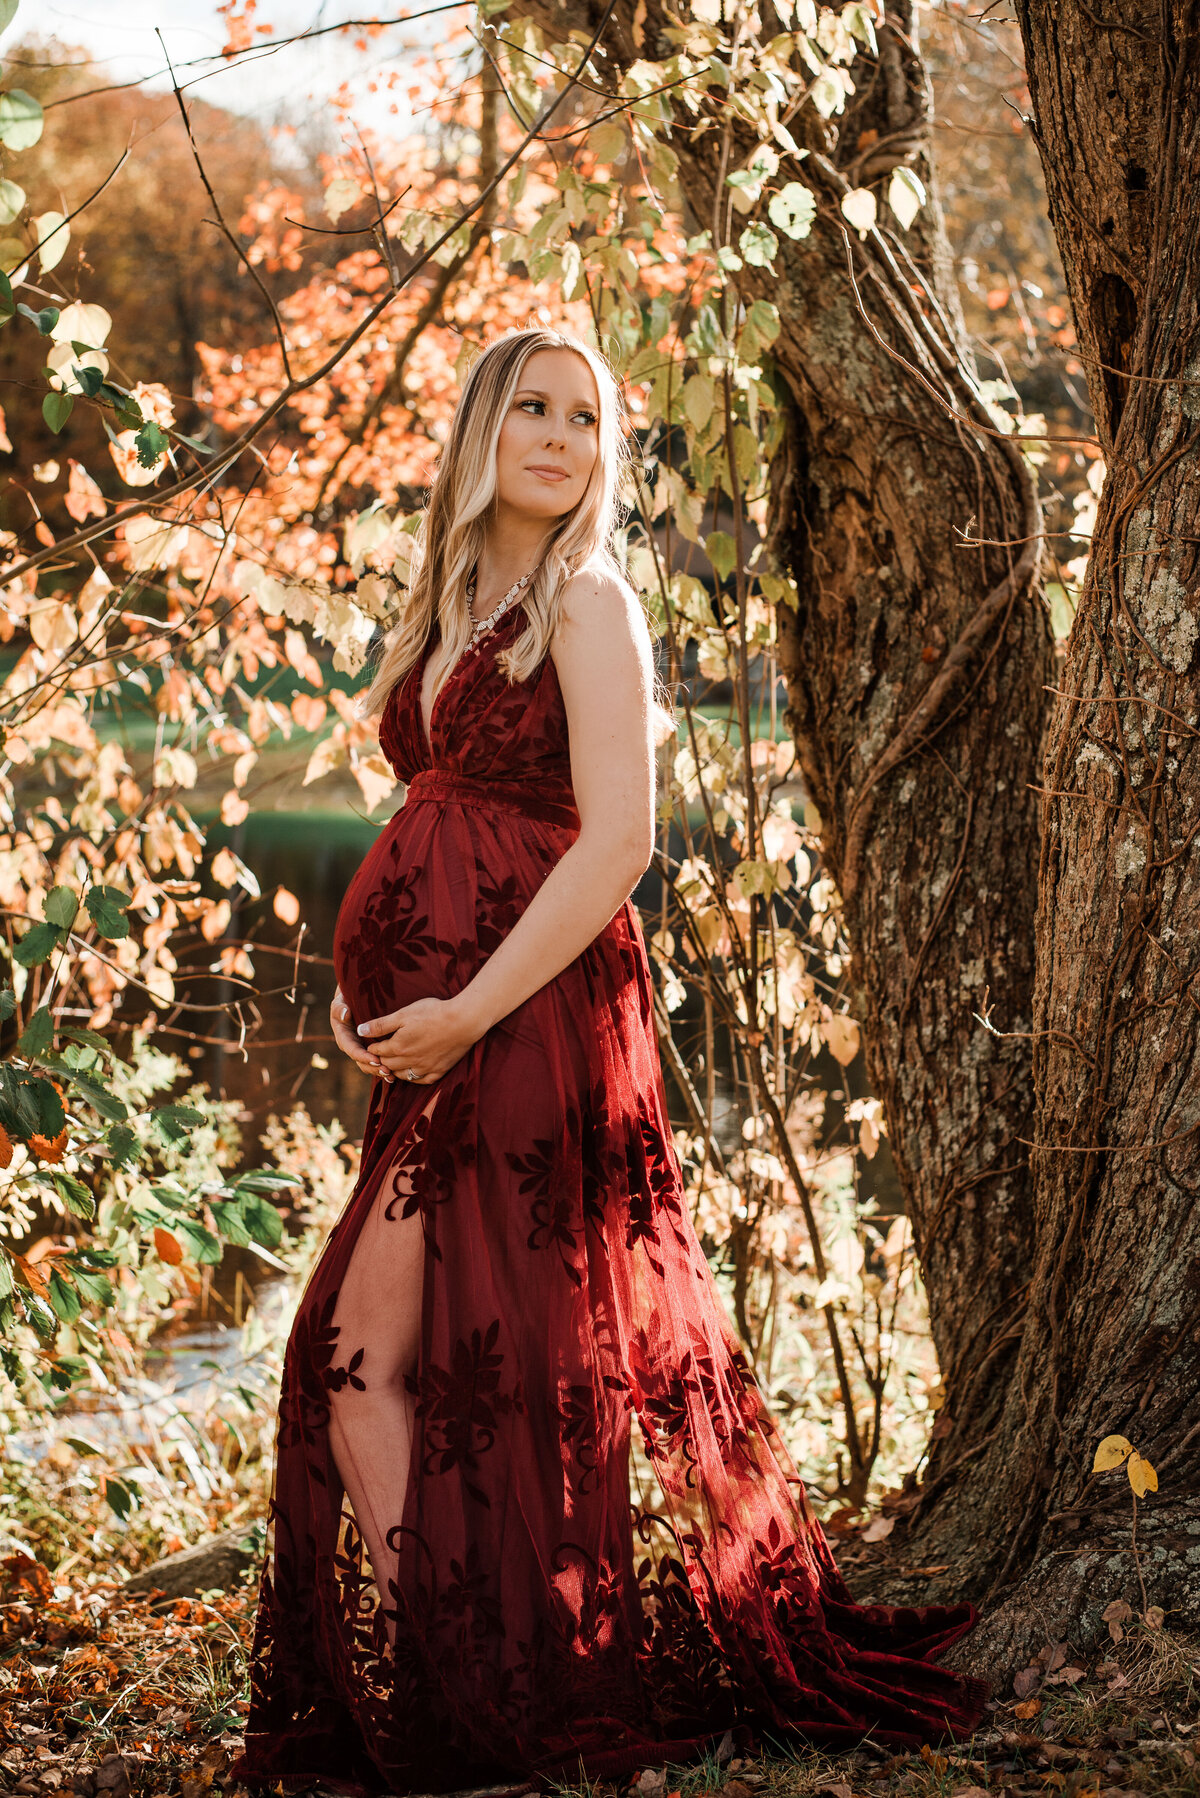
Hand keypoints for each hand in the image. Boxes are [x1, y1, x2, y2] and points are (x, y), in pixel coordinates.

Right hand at [330, 986, 394, 1082]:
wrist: (356, 998)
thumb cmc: (347, 998)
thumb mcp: (341, 1001)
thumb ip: (340, 1007)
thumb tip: (345, 1014)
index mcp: (343, 1036)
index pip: (351, 1049)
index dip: (362, 1055)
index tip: (375, 1059)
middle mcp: (352, 1045)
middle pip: (361, 1061)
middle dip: (373, 1067)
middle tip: (386, 1070)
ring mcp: (361, 1048)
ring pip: (368, 1064)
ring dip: (379, 1071)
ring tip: (391, 1075)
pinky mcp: (371, 1049)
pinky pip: (376, 1061)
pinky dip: (384, 1068)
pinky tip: (394, 1076)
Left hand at [356, 994, 478, 1083]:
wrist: (463, 1022)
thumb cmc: (433, 1013)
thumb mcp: (404, 1014)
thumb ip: (381, 1024)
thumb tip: (360, 1031)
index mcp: (398, 1046)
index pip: (377, 1051)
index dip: (372, 1047)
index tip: (371, 1044)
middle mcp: (408, 1061)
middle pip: (387, 1065)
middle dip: (380, 1060)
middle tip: (378, 1056)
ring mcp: (424, 1068)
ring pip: (402, 1075)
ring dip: (394, 1070)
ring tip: (392, 1063)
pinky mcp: (438, 1071)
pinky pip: (420, 1080)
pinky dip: (412, 1077)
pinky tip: (412, 1072)